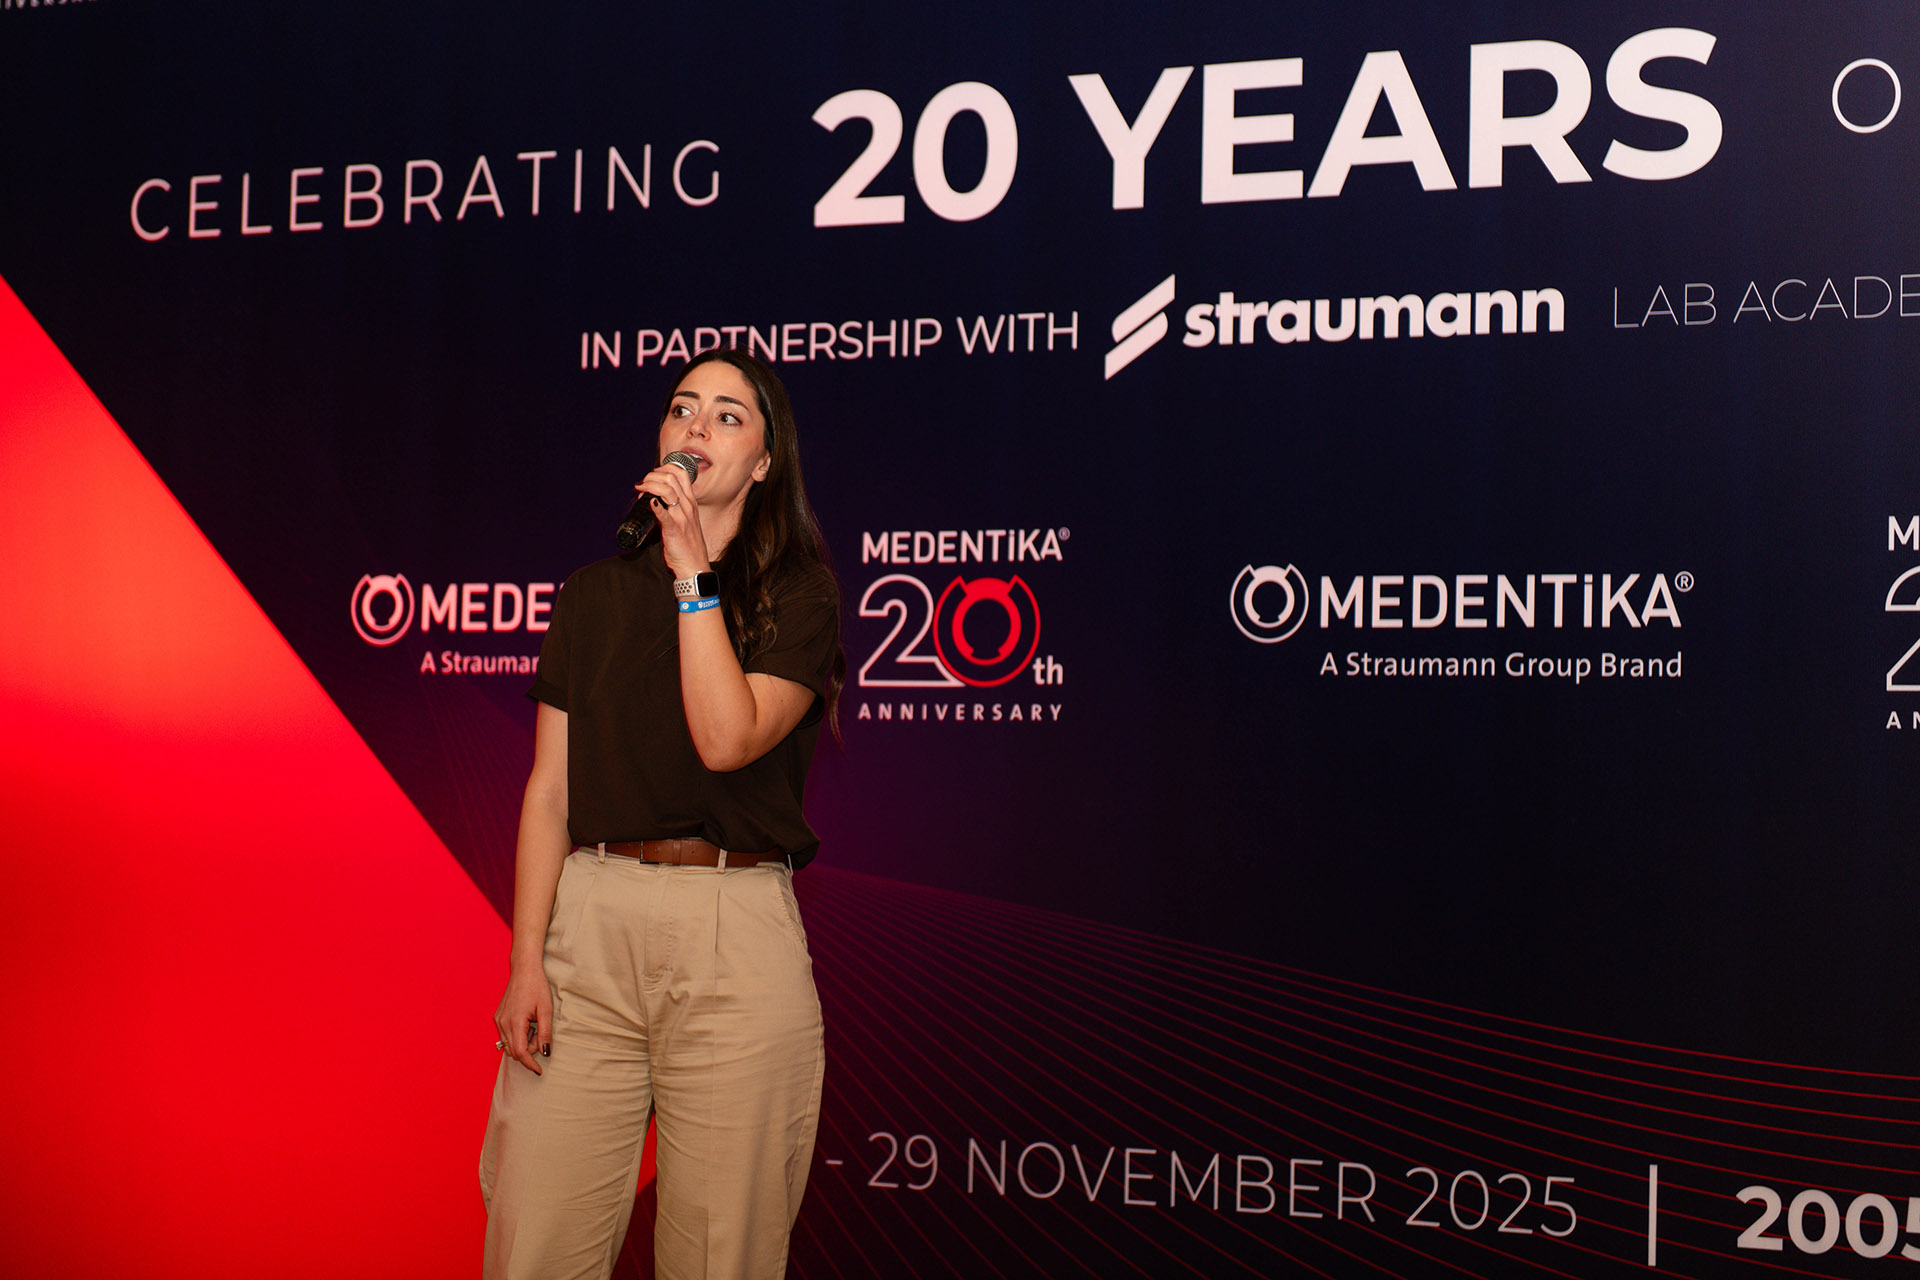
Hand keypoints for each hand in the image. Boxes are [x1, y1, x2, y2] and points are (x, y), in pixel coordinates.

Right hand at [493, 963, 551, 1074]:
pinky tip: (527, 1023)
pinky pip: (506, 1035)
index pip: (520, 1053)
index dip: (530, 1064)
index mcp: (515, 1022)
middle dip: (529, 1050)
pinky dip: (517, 1036)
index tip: (539, 1070)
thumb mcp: (546, 1010)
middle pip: (514, 1051)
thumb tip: (545, 1052)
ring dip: (523, 1043)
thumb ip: (545, 1033)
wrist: (524, 969)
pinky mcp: (498, 1017)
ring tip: (535, 1026)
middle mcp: (503, 1023)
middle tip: (541, 1033)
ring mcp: (498, 1020)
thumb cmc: (537, 987)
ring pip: (509, 1045)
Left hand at [632, 462, 708, 577]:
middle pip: (671, 477)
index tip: (652, 476)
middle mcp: (688, 506)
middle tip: (642, 484)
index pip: (681, 473)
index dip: (663, 469)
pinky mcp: (674, 529)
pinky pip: (664, 514)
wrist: (694, 566)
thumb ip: (671, 509)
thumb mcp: (684, 521)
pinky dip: (654, 506)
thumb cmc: (687, 544)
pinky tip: (648, 503)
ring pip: (666, 490)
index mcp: (691, 502)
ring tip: (639, 490)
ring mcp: (682, 517)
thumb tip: (652, 501)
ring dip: (649, 486)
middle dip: (651, 476)